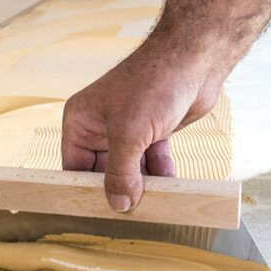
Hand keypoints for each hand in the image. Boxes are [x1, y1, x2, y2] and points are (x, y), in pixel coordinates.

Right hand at [61, 38, 221, 211]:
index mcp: (80, 121)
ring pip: (129, 168)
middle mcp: (99, 126)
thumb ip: (120, 173)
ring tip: (152, 202)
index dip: (85, 188)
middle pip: (102, 170)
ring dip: (141, 185)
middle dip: (117, 188)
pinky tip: (169, 186)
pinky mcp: (152, 132)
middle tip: (127, 212)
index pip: (74, 165)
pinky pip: (151, 162)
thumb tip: (117, 204)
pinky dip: (160, 174)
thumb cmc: (153, 82)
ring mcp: (127, 129)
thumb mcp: (129, 133)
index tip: (95, 211)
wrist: (195, 58)